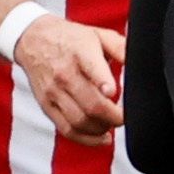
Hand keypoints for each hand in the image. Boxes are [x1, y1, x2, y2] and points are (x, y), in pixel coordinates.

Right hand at [16, 16, 121, 141]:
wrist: (32, 40)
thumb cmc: (70, 39)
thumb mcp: (98, 34)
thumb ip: (122, 48)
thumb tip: (141, 64)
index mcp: (80, 52)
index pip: (92, 69)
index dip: (104, 83)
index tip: (113, 93)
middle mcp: (65, 74)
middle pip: (91, 104)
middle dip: (114, 117)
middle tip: (125, 117)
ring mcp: (53, 92)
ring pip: (80, 121)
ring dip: (102, 128)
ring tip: (112, 124)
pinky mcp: (46, 105)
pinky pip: (67, 129)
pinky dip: (87, 139)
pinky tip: (101, 137)